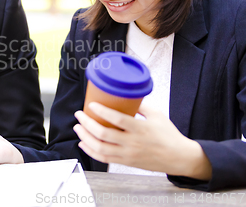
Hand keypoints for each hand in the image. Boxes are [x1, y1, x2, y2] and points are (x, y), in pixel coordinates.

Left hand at [74, 102, 210, 179]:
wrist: (179, 157)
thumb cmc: (169, 134)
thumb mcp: (157, 115)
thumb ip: (140, 106)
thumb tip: (124, 95)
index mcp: (141, 129)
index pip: (118, 120)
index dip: (102, 112)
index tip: (91, 105)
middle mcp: (133, 143)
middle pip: (104, 134)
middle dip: (87, 124)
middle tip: (80, 115)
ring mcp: (128, 154)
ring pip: (100, 148)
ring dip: (85, 137)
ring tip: (78, 128)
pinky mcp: (126, 162)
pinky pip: (104, 158)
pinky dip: (91, 151)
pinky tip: (83, 143)